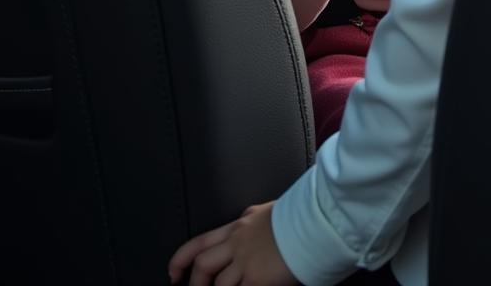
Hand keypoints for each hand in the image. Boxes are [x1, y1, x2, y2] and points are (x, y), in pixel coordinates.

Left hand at [167, 201, 297, 285]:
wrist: (316, 219)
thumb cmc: (300, 214)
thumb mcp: (268, 211)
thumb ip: (252, 220)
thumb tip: (245, 221)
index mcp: (239, 224)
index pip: (200, 242)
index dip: (180, 259)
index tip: (173, 273)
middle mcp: (238, 242)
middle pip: (203, 265)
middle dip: (194, 284)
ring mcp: (246, 262)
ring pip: (218, 285)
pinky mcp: (257, 280)